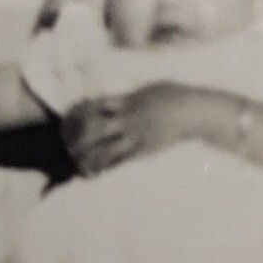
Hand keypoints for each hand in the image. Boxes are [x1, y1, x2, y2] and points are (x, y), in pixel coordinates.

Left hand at [62, 83, 228, 176]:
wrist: (194, 112)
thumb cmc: (175, 97)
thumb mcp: (149, 88)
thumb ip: (132, 94)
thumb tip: (120, 96)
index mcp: (127, 100)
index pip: (94, 105)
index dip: (77, 113)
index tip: (68, 120)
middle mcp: (128, 118)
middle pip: (93, 127)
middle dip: (77, 136)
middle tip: (68, 144)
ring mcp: (136, 135)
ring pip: (104, 148)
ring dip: (88, 157)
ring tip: (78, 163)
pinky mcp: (144, 151)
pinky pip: (120, 162)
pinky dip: (105, 169)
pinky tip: (95, 175)